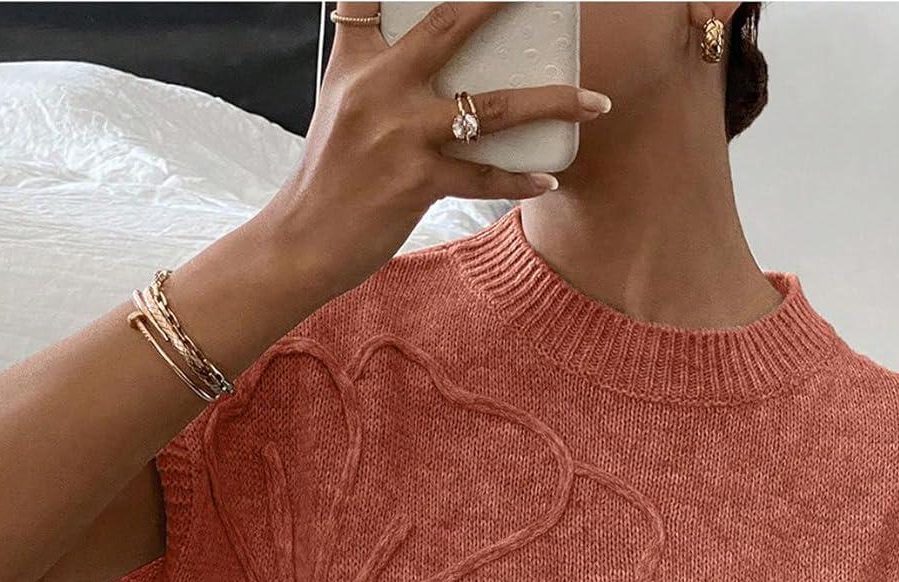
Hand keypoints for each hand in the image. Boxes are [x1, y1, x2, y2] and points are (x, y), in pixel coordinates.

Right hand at [263, 1, 610, 301]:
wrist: (302, 240)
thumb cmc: (331, 173)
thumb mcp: (341, 103)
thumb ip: (378, 66)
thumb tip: (433, 49)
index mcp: (357, 61)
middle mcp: (377, 87)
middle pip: (450, 25)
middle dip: (499, 1)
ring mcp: (399, 135)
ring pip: (491, 107)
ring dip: (552, 102)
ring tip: (595, 101)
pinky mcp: (416, 183)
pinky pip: (483, 176)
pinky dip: (520, 179)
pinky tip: (549, 178)